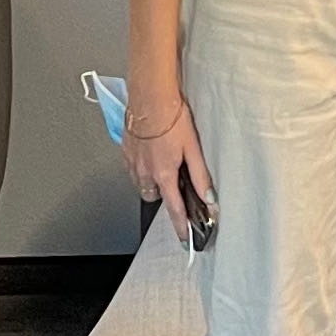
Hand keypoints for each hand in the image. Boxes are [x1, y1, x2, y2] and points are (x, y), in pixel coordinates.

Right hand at [121, 88, 215, 242]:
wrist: (150, 97)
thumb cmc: (172, 117)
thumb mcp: (193, 148)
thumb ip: (201, 176)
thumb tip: (209, 197)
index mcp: (164, 174)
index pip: (174, 209)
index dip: (180, 226)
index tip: (184, 239)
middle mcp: (145, 172)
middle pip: (154, 197)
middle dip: (164, 195)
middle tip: (175, 184)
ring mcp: (133, 162)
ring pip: (142, 184)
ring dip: (152, 181)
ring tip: (163, 164)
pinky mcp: (126, 151)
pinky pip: (133, 169)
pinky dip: (142, 167)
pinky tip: (151, 152)